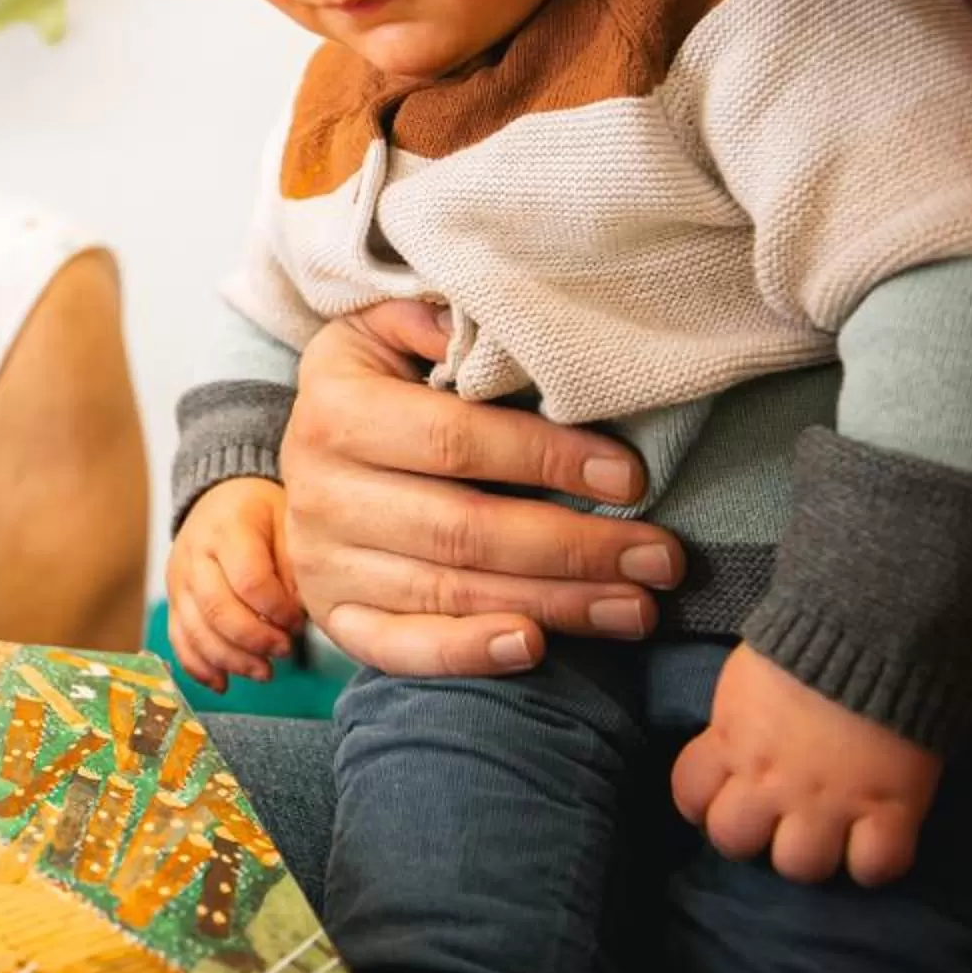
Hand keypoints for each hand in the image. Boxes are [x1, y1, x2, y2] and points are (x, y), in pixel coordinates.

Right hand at [167, 479, 302, 689]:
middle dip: (255, 640)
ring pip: (196, 631)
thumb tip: (295, 614)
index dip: (276, 609)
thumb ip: (293, 565)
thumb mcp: (287, 522)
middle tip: (284, 649)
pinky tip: (223, 683)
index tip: (297, 620)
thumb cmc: (263, 515)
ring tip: (265, 671)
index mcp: (228, 528)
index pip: (248, 579)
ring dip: (232, 660)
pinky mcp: (173, 600)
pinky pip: (178, 640)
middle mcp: (195, 553)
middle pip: (218, 609)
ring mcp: (179, 579)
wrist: (221, 499)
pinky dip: (199, 667)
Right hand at [282, 302, 687, 676]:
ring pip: (446, 592)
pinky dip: (465, 652)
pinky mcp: (333, 612)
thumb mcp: (386, 329)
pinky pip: (397, 645)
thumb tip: (488, 324)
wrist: (312, 451)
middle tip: (659, 559)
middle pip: (460, 529)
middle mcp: (319, 491)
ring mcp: (321, 560)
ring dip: (552, 605)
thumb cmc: (378, 381)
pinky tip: (534, 648)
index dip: (544, 460)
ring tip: (636, 607)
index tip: (630, 478)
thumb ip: (432, 320)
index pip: (452, 440)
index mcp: (335, 410)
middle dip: (573, 547)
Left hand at [672, 645, 941, 885]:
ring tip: (827, 834)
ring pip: (800, 867)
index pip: (689, 796)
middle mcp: (772, 780)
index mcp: (733, 741)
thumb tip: (734, 746)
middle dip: (752, 835)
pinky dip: (877, 863)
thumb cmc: (808, 639)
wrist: (878, 628)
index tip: (727, 794)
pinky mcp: (892, 809)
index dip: (704, 802)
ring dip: (812, 854)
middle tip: (776, 819)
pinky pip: (877, 868)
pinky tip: (875, 841)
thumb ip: (737, 724)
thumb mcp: (748, 679)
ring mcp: (831, 801)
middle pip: (735, 843)